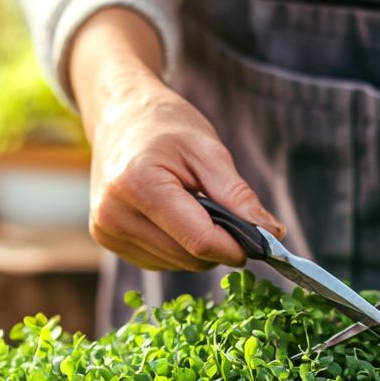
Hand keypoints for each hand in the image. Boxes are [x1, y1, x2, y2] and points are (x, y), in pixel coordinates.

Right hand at [70, 8, 282, 271]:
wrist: (119, 116)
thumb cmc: (165, 127)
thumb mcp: (208, 150)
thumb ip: (238, 195)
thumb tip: (272, 233)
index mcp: (139, 185)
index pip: (199, 240)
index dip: (235, 246)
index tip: (257, 240)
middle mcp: (114, 215)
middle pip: (188, 257)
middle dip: (217, 244)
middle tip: (224, 212)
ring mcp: (107, 231)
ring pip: (176, 265)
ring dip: (197, 247)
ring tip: (192, 206)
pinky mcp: (108, 240)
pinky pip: (159, 262)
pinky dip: (178, 248)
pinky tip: (174, 217)